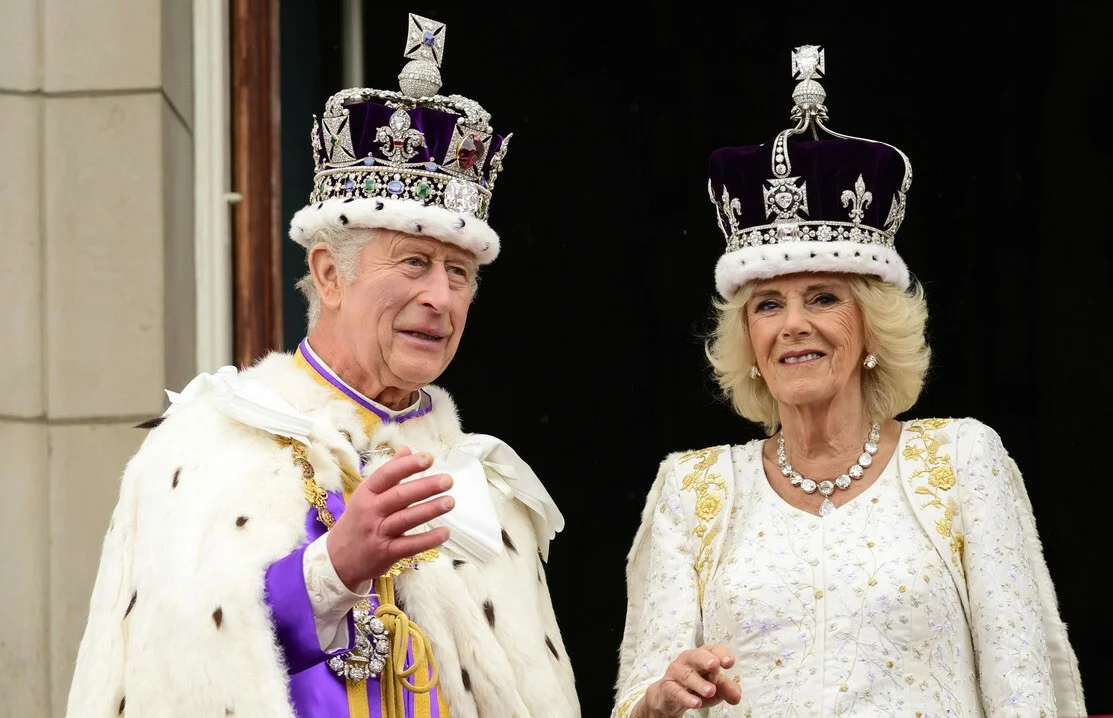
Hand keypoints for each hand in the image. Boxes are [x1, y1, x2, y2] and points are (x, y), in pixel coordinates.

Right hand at [326, 446, 453, 589]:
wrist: (337, 560)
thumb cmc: (357, 522)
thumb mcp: (366, 494)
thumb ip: (389, 473)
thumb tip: (406, 450)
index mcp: (367, 493)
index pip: (387, 475)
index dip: (407, 466)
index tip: (428, 458)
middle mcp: (371, 511)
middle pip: (399, 496)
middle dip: (425, 487)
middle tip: (447, 480)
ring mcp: (378, 533)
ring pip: (405, 519)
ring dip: (429, 510)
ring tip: (449, 501)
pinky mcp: (385, 553)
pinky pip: (409, 545)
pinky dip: (427, 540)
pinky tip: (444, 532)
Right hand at [637, 644, 740, 716]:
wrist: (672, 698)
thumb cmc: (697, 687)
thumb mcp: (716, 688)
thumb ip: (727, 689)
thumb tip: (737, 696)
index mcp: (704, 656)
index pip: (714, 649)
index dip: (722, 654)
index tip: (729, 663)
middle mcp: (689, 660)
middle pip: (697, 655)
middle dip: (706, 659)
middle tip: (715, 666)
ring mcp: (676, 672)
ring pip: (687, 674)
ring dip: (699, 683)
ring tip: (710, 691)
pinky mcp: (667, 686)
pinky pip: (675, 690)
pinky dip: (685, 697)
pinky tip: (695, 702)